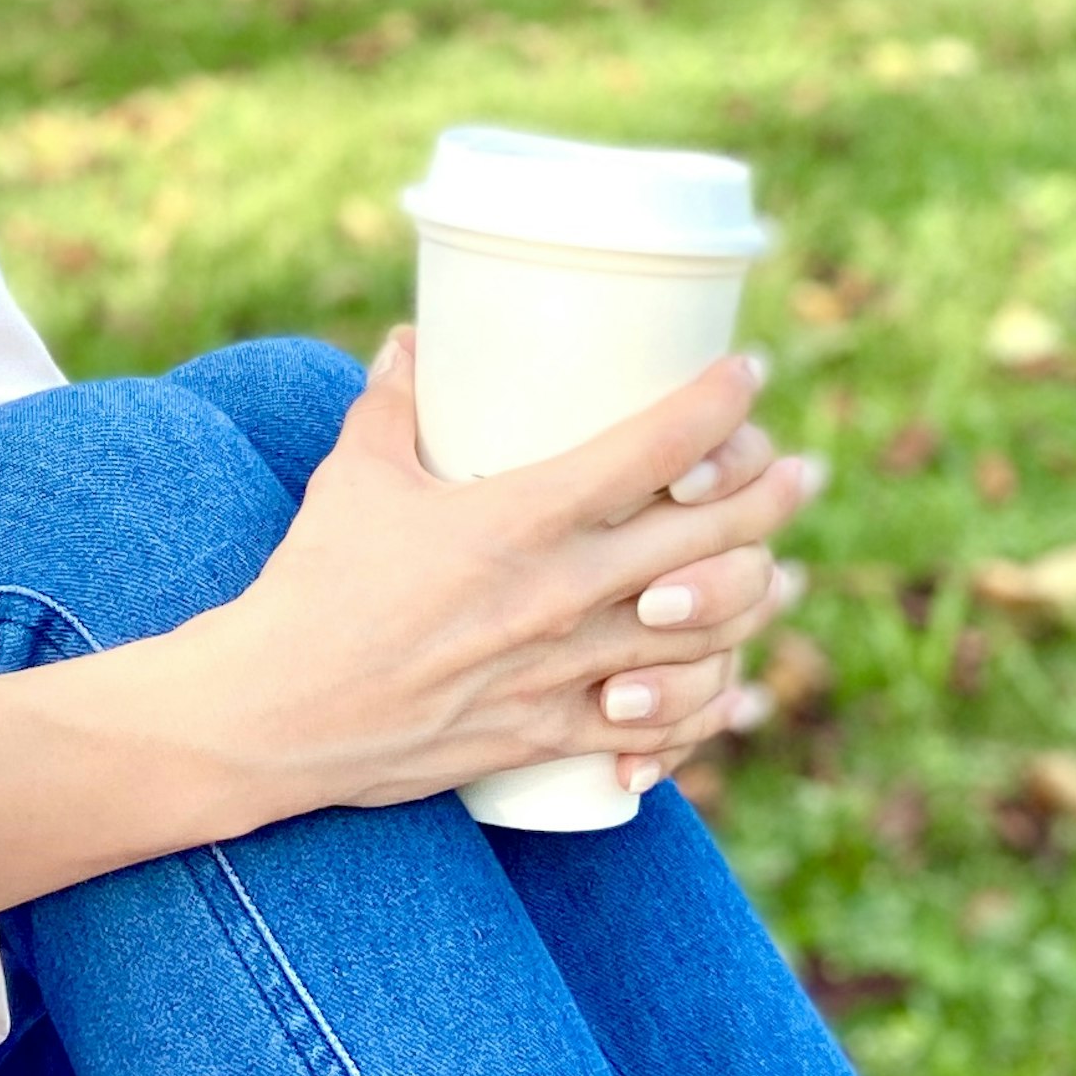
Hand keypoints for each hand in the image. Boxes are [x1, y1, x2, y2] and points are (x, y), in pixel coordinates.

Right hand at [188, 329, 819, 818]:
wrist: (273, 715)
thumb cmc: (312, 585)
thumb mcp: (355, 474)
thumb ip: (394, 402)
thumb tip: (415, 341)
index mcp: (526, 517)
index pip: (659, 448)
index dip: (722, 403)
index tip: (749, 372)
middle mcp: (564, 593)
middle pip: (712, 540)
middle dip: (771, 497)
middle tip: (802, 471)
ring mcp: (564, 671)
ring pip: (705, 635)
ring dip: (759, 600)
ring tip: (787, 575)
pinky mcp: (549, 733)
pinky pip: (657, 728)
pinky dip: (706, 711)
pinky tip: (736, 693)